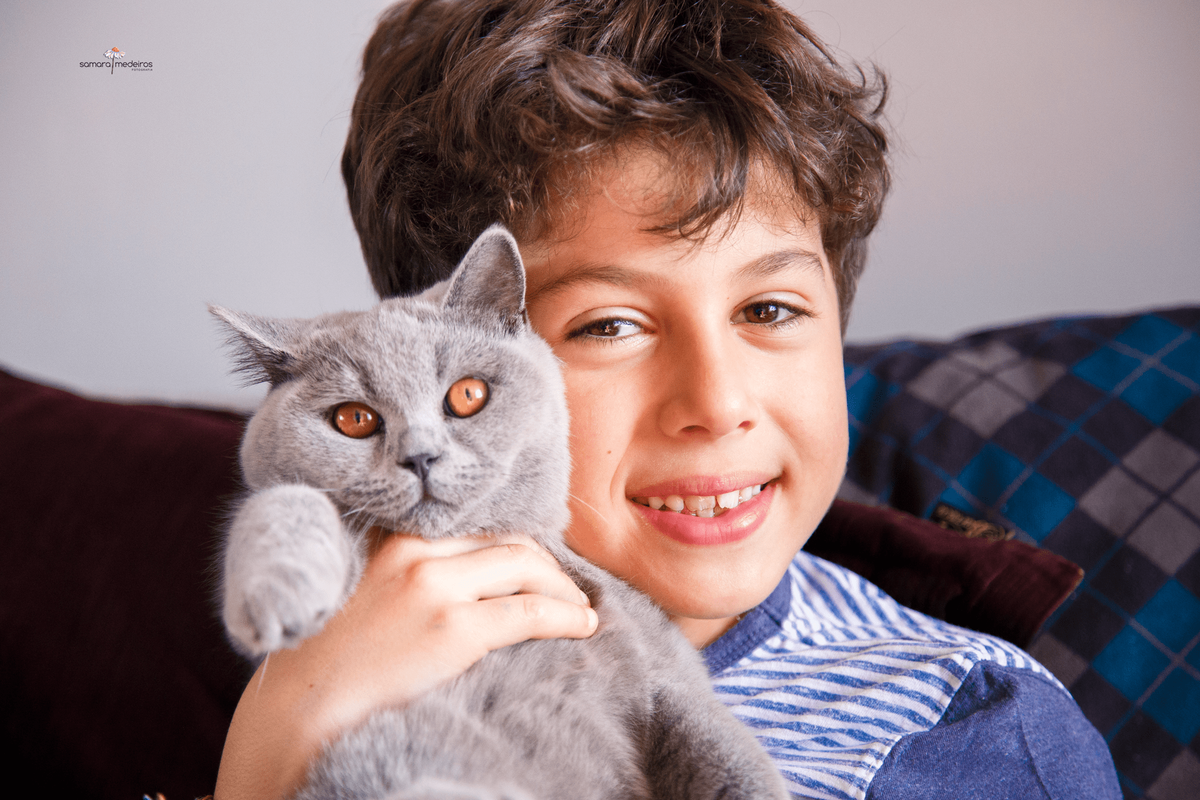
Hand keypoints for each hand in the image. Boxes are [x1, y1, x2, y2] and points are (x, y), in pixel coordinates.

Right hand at [214, 530, 596, 799]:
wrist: (300, 710)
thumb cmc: (326, 661)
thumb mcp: (362, 591)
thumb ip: (405, 573)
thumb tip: (466, 576)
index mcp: (393, 538)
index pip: (478, 527)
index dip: (518, 544)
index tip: (540, 562)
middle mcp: (415, 551)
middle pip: (508, 543)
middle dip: (548, 565)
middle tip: (567, 588)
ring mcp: (435, 587)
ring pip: (527, 569)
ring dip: (563, 588)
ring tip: (580, 608)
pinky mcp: (453, 628)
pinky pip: (530, 612)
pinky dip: (566, 616)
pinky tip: (583, 625)